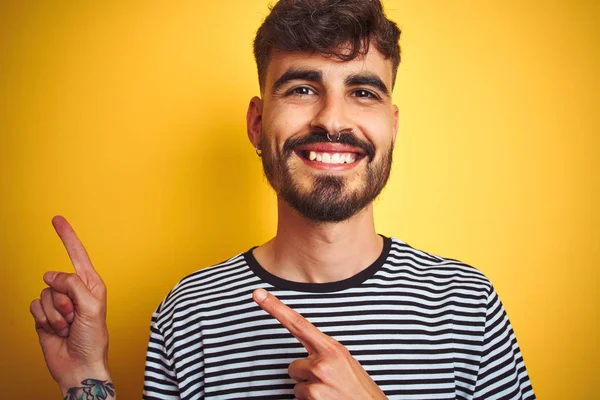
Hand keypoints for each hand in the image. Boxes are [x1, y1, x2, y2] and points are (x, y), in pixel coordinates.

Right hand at [29, 216, 110, 391]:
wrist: (78, 365)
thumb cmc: (93, 338)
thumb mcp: (92, 306)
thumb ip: (73, 284)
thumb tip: (50, 275)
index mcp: (91, 284)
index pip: (78, 254)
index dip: (67, 236)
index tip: (57, 219)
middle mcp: (74, 290)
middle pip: (56, 278)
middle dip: (63, 299)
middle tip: (75, 316)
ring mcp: (58, 302)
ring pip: (43, 293)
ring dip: (55, 313)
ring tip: (68, 326)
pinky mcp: (45, 314)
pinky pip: (34, 306)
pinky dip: (44, 319)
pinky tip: (55, 330)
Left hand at [252, 288, 386, 399]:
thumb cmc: (360, 391)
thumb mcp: (346, 364)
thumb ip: (325, 354)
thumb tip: (305, 357)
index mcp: (333, 349)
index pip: (298, 323)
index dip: (275, 308)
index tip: (258, 294)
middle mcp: (323, 364)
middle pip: (293, 366)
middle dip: (305, 376)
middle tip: (328, 385)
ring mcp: (317, 384)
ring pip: (296, 386)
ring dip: (309, 393)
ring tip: (330, 396)